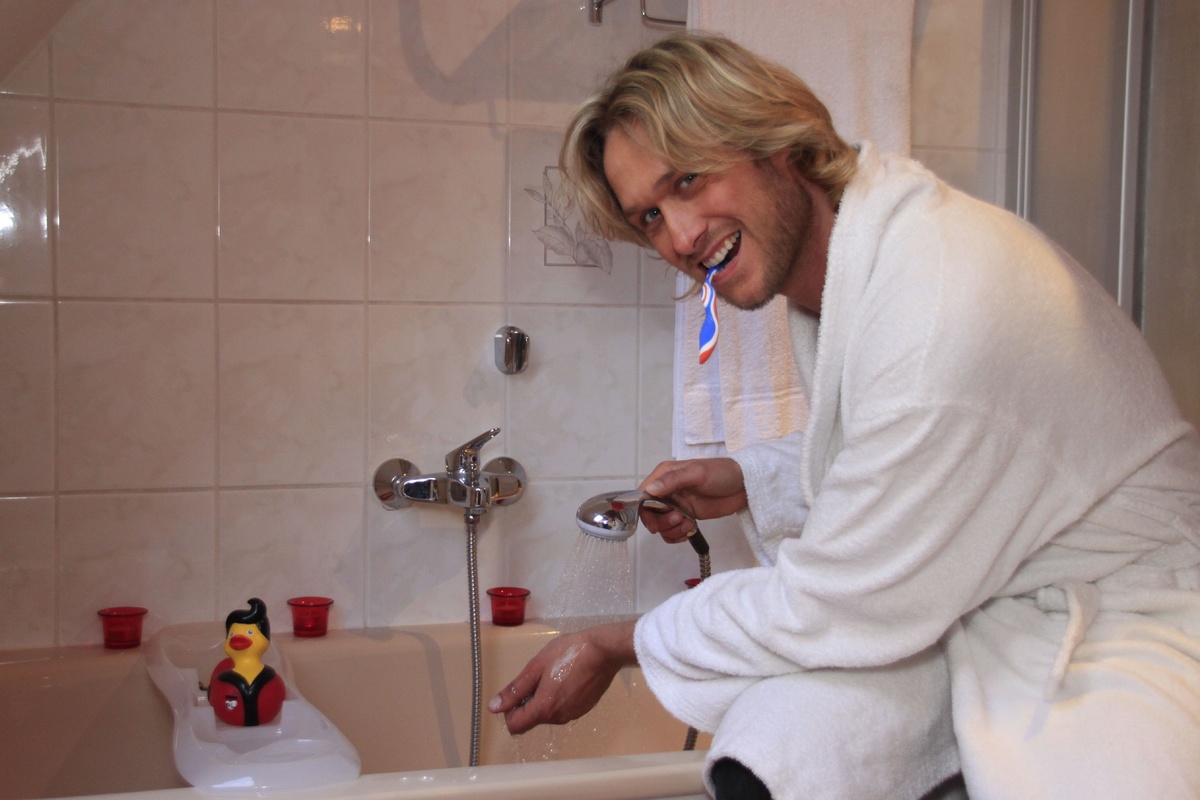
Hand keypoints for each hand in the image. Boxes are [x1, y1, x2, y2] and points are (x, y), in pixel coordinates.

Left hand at [488, 621, 636, 734]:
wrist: (604, 650)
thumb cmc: (569, 653)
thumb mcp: (536, 666)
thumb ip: (515, 689)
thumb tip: (494, 707)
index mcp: (544, 708)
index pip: (515, 726)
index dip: (510, 711)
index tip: (518, 691)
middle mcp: (558, 717)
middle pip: (532, 719)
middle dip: (528, 701)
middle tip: (539, 676)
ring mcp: (573, 714)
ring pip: (548, 714)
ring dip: (544, 699)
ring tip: (555, 674)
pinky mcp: (584, 709)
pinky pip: (563, 709)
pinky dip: (559, 698)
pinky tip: (568, 677)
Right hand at [638, 458, 746, 542]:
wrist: (744, 486)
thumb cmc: (721, 473)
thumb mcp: (697, 473)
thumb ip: (673, 480)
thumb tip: (650, 490)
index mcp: (665, 475)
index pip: (644, 495)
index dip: (645, 511)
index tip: (654, 523)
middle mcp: (667, 491)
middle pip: (650, 513)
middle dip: (662, 522)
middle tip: (679, 519)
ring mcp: (677, 505)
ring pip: (661, 525)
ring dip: (671, 530)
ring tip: (688, 523)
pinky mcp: (687, 516)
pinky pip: (673, 531)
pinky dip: (678, 535)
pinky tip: (690, 530)